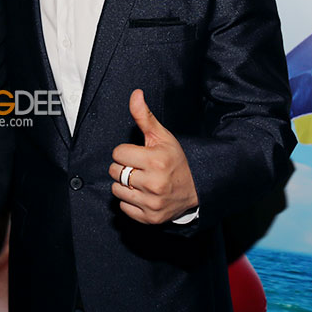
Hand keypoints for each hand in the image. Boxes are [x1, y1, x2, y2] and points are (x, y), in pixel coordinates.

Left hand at [109, 89, 198, 224]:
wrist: (196, 189)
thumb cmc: (176, 160)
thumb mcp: (162, 137)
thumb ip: (144, 116)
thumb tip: (135, 94)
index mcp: (156, 161)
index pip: (118, 153)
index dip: (127, 152)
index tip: (139, 154)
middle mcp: (154, 183)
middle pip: (115, 171)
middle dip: (124, 167)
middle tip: (139, 167)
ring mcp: (152, 203)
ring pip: (116, 190)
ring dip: (125, 185)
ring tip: (141, 180)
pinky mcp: (150, 218)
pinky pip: (123, 207)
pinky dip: (130, 201)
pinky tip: (143, 194)